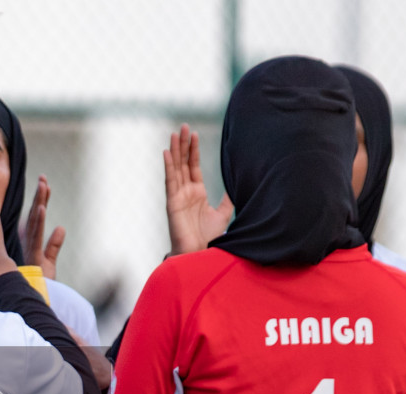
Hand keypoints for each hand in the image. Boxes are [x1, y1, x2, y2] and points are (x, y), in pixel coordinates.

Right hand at [21, 175, 65, 279]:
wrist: (30, 301)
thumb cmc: (39, 285)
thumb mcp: (49, 262)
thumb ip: (54, 245)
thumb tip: (61, 227)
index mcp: (32, 243)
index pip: (38, 218)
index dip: (41, 201)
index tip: (45, 184)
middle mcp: (30, 244)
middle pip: (36, 216)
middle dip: (40, 196)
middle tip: (43, 177)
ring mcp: (31, 250)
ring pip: (35, 222)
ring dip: (39, 203)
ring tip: (43, 185)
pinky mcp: (34, 258)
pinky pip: (36, 237)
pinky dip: (39, 222)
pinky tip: (42, 208)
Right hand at [164, 125, 233, 255]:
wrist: (198, 254)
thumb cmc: (208, 237)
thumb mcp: (223, 214)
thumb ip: (228, 199)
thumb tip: (238, 185)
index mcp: (197, 192)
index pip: (193, 166)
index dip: (193, 150)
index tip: (194, 134)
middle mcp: (185, 192)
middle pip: (183, 163)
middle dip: (183, 145)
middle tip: (184, 126)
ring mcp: (177, 196)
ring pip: (175, 168)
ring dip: (175, 151)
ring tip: (174, 133)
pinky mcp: (172, 203)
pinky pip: (170, 181)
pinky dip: (168, 167)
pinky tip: (166, 153)